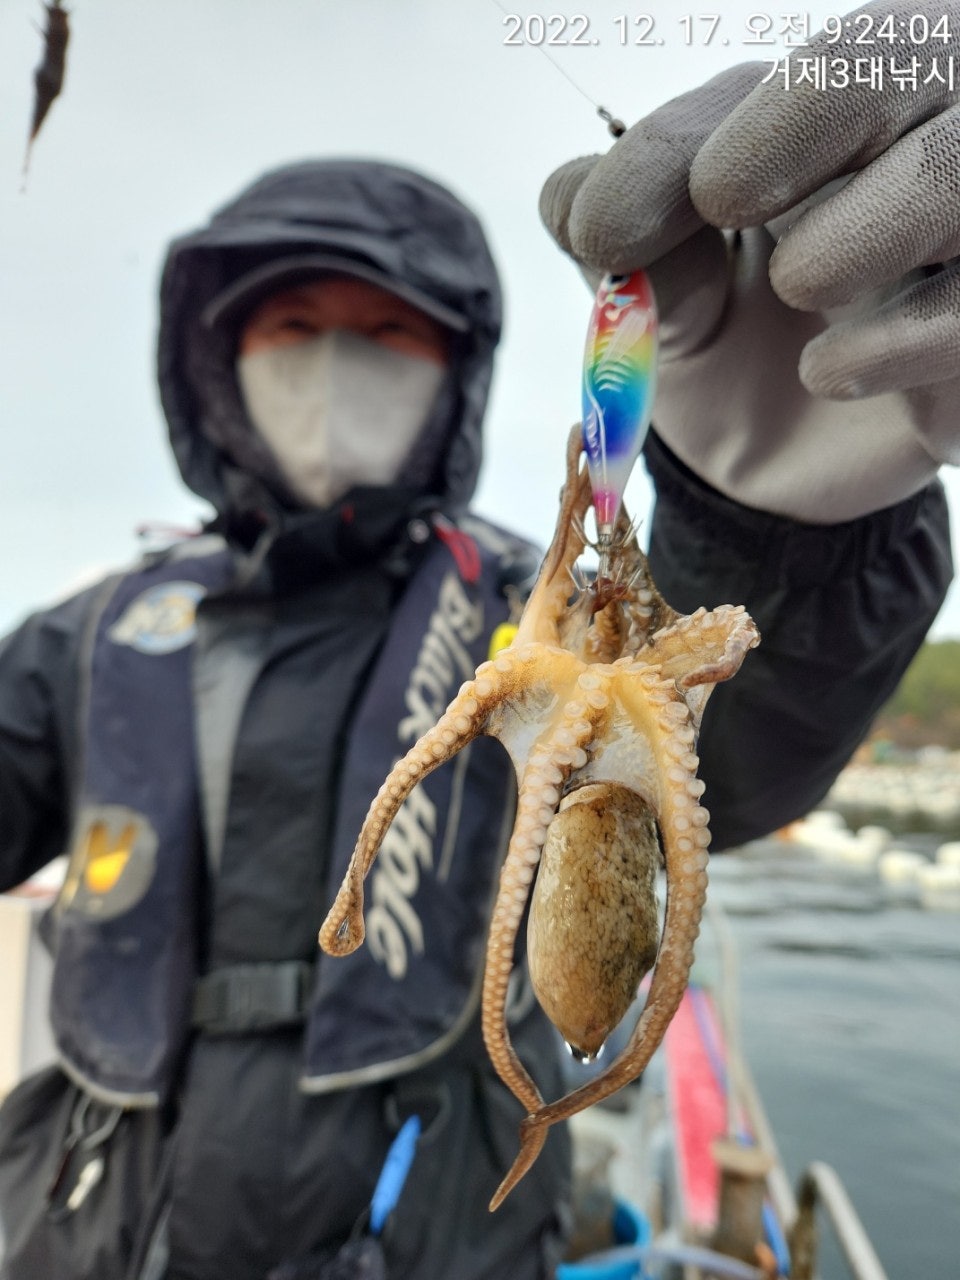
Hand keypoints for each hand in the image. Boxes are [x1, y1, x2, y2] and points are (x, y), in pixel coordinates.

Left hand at [540, 2, 959, 518]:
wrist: (776, 470)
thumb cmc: (724, 347)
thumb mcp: (657, 293)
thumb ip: (619, 237)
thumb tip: (572, 201)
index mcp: (818, 111)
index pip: (766, 78)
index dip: (678, 142)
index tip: (604, 231)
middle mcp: (915, 138)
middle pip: (893, 60)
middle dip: (797, 123)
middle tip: (722, 199)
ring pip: (950, 169)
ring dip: (857, 231)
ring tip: (800, 288)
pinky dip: (897, 337)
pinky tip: (828, 372)